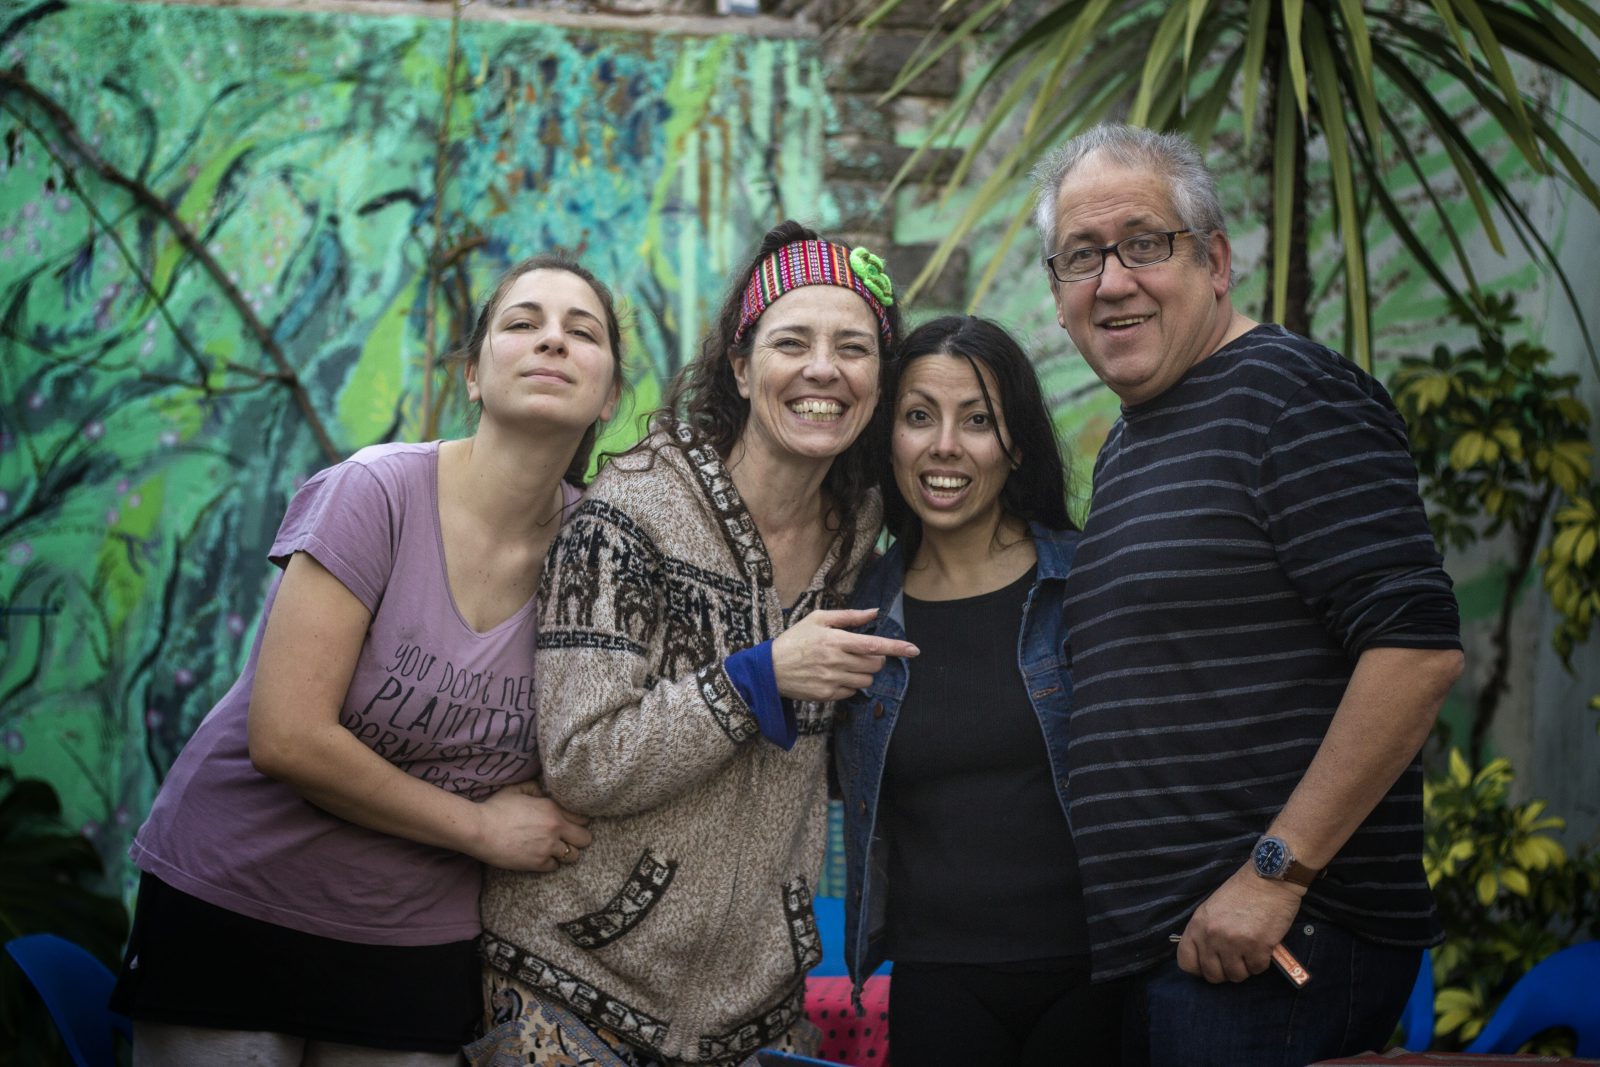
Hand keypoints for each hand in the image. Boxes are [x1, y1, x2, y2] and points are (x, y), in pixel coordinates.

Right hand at [472, 780, 592, 871]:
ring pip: (573, 856)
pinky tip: (540, 857)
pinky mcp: (537, 863)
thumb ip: (536, 789)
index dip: (579, 822)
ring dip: (565, 853)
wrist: (479, 829)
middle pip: (586, 839)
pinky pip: (554, 867)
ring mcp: (548, 847)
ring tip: (555, 850)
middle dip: (578, 839)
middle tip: (567, 839)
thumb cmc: (496, 807)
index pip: (583, 819)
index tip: (571, 825)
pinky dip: (549, 863)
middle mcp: (555, 828)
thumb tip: (545, 792)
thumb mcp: (517, 789)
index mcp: (553, 808)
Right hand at [771, 608, 918, 701]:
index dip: (896, 648)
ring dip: (864, 671)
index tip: (914, 650)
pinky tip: (835, 675)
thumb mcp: (818, 619)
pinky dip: (850, 683)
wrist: (770, 669)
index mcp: (835, 640)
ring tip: (846, 663)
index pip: (873, 645)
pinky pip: (853, 691)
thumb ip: (849, 616)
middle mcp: (835, 661)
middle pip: (874, 664)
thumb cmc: (795, 639)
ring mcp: (832, 680)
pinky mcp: (827, 695)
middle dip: (875, 658)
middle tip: (861, 652)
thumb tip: (874, 612)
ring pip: (867, 680)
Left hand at [1177, 862, 1303, 982]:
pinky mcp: (1257, 947)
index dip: (1198, 969)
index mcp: (1197, 925)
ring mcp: (1234, 943)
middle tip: (1235, 959)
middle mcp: (1212, 936)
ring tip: (1250, 950)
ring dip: (1245, 967)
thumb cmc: (1241, 891)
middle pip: (1212, 975)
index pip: (1186, 962)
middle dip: (1225, 971)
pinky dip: (1261, 962)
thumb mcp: (1212, 909)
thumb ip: (1205, 932)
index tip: (1210, 965)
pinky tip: (1263, 946)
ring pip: (1236, 976)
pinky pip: (1257, 969)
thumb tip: (1206, 957)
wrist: (1269, 878)